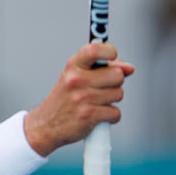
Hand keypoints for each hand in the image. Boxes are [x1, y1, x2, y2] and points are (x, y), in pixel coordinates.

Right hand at [24, 42, 133, 156]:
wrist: (46, 125)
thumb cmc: (65, 99)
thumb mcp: (76, 77)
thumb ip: (102, 68)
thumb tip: (129, 68)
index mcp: (72, 67)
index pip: (94, 50)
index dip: (109, 51)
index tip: (112, 56)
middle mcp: (76, 80)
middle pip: (117, 74)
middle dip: (115, 82)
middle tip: (102, 87)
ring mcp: (83, 98)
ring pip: (118, 94)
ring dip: (112, 100)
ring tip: (97, 102)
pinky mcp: (89, 116)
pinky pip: (116, 112)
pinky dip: (111, 116)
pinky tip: (98, 115)